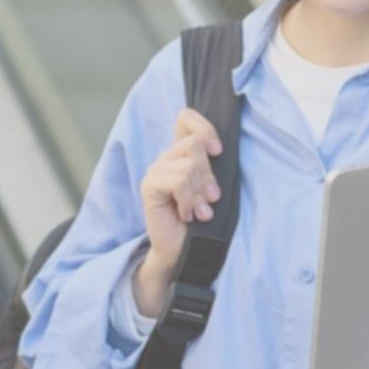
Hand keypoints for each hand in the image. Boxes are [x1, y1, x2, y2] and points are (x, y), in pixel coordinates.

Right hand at [134, 108, 222, 313]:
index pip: (186, 118)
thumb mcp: (211, 187)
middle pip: (194, 144)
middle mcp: (166, 159)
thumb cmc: (204, 220)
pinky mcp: (149, 186)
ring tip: (199, 211)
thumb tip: (215, 149)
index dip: (205, 128)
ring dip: (199, 192)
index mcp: (181, 154)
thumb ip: (209, 164)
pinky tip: (186, 214)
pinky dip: (188, 200)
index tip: (218, 152)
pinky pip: (178, 180)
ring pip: (188, 164)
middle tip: (210, 199)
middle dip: (208, 174)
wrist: (187, 251)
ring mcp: (155, 172)